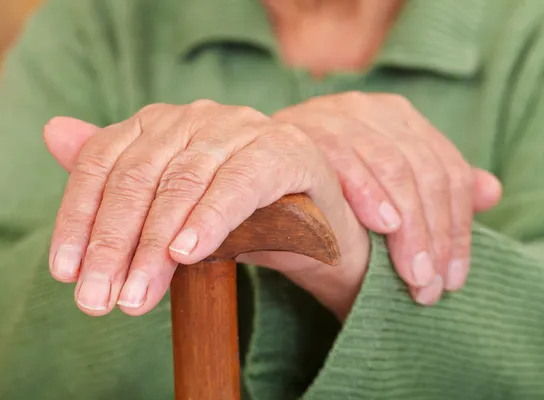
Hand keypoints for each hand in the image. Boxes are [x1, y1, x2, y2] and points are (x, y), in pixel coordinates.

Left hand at [44, 101, 368, 319]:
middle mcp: (196, 117)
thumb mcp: (168, 204)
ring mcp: (241, 128)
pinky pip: (240, 184)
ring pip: (183, 183)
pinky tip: (187, 253)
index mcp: (160, 122)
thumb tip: (52, 132)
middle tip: (97, 298)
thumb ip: (117, 177)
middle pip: (138, 176)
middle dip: (112, 243)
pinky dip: (210, 219)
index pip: (102, 161)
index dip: (77, 217)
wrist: (310, 217)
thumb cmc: (231, 211)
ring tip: (136, 294)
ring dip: (154, 244)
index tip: (65, 272)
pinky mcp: (283, 150)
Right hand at [274, 92, 501, 304]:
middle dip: (434, 233)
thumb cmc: (322, 195)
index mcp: (398, 118)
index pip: (446, 170)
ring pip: (392, 163)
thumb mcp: (383, 195)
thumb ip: (432, 192)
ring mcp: (336, 111)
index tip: (451, 277)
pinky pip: (342, 155)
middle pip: (423, 169)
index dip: (457, 227)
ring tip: (412, 273)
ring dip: (409, 224)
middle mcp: (370, 108)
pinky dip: (365, 189)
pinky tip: (382, 223)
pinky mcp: (303, 124)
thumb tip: (490, 192)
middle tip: (429, 285)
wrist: (255, 174)